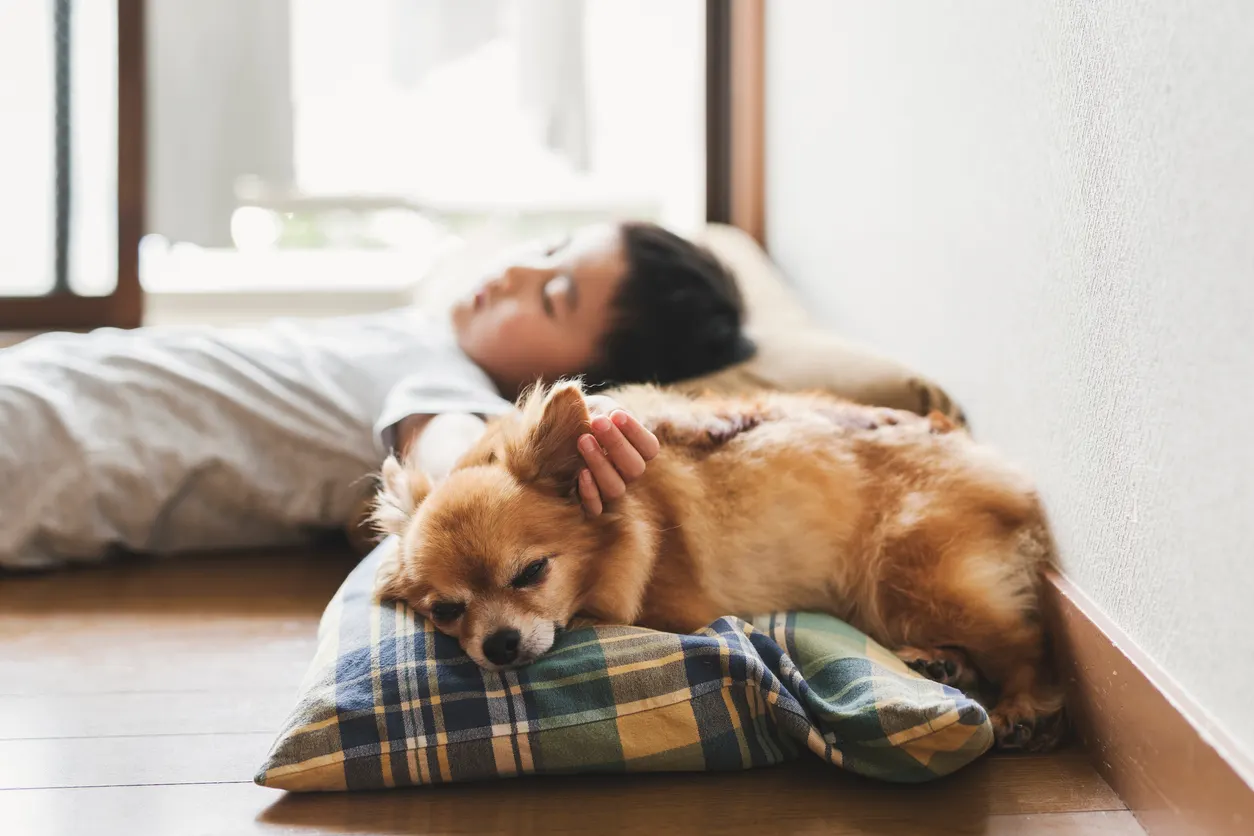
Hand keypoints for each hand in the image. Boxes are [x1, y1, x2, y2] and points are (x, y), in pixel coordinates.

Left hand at [577, 395, 659, 515]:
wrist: (558, 437)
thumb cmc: (583, 418)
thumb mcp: (596, 409)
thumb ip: (603, 410)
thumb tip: (602, 414)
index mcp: (636, 451)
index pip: (650, 448)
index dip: (636, 432)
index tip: (617, 414)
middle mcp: (627, 474)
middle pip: (635, 469)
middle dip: (616, 444)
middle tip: (598, 422)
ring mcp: (609, 490)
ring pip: (616, 489)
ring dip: (600, 464)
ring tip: (583, 441)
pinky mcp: (590, 504)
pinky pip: (596, 509)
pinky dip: (590, 493)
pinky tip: (580, 472)